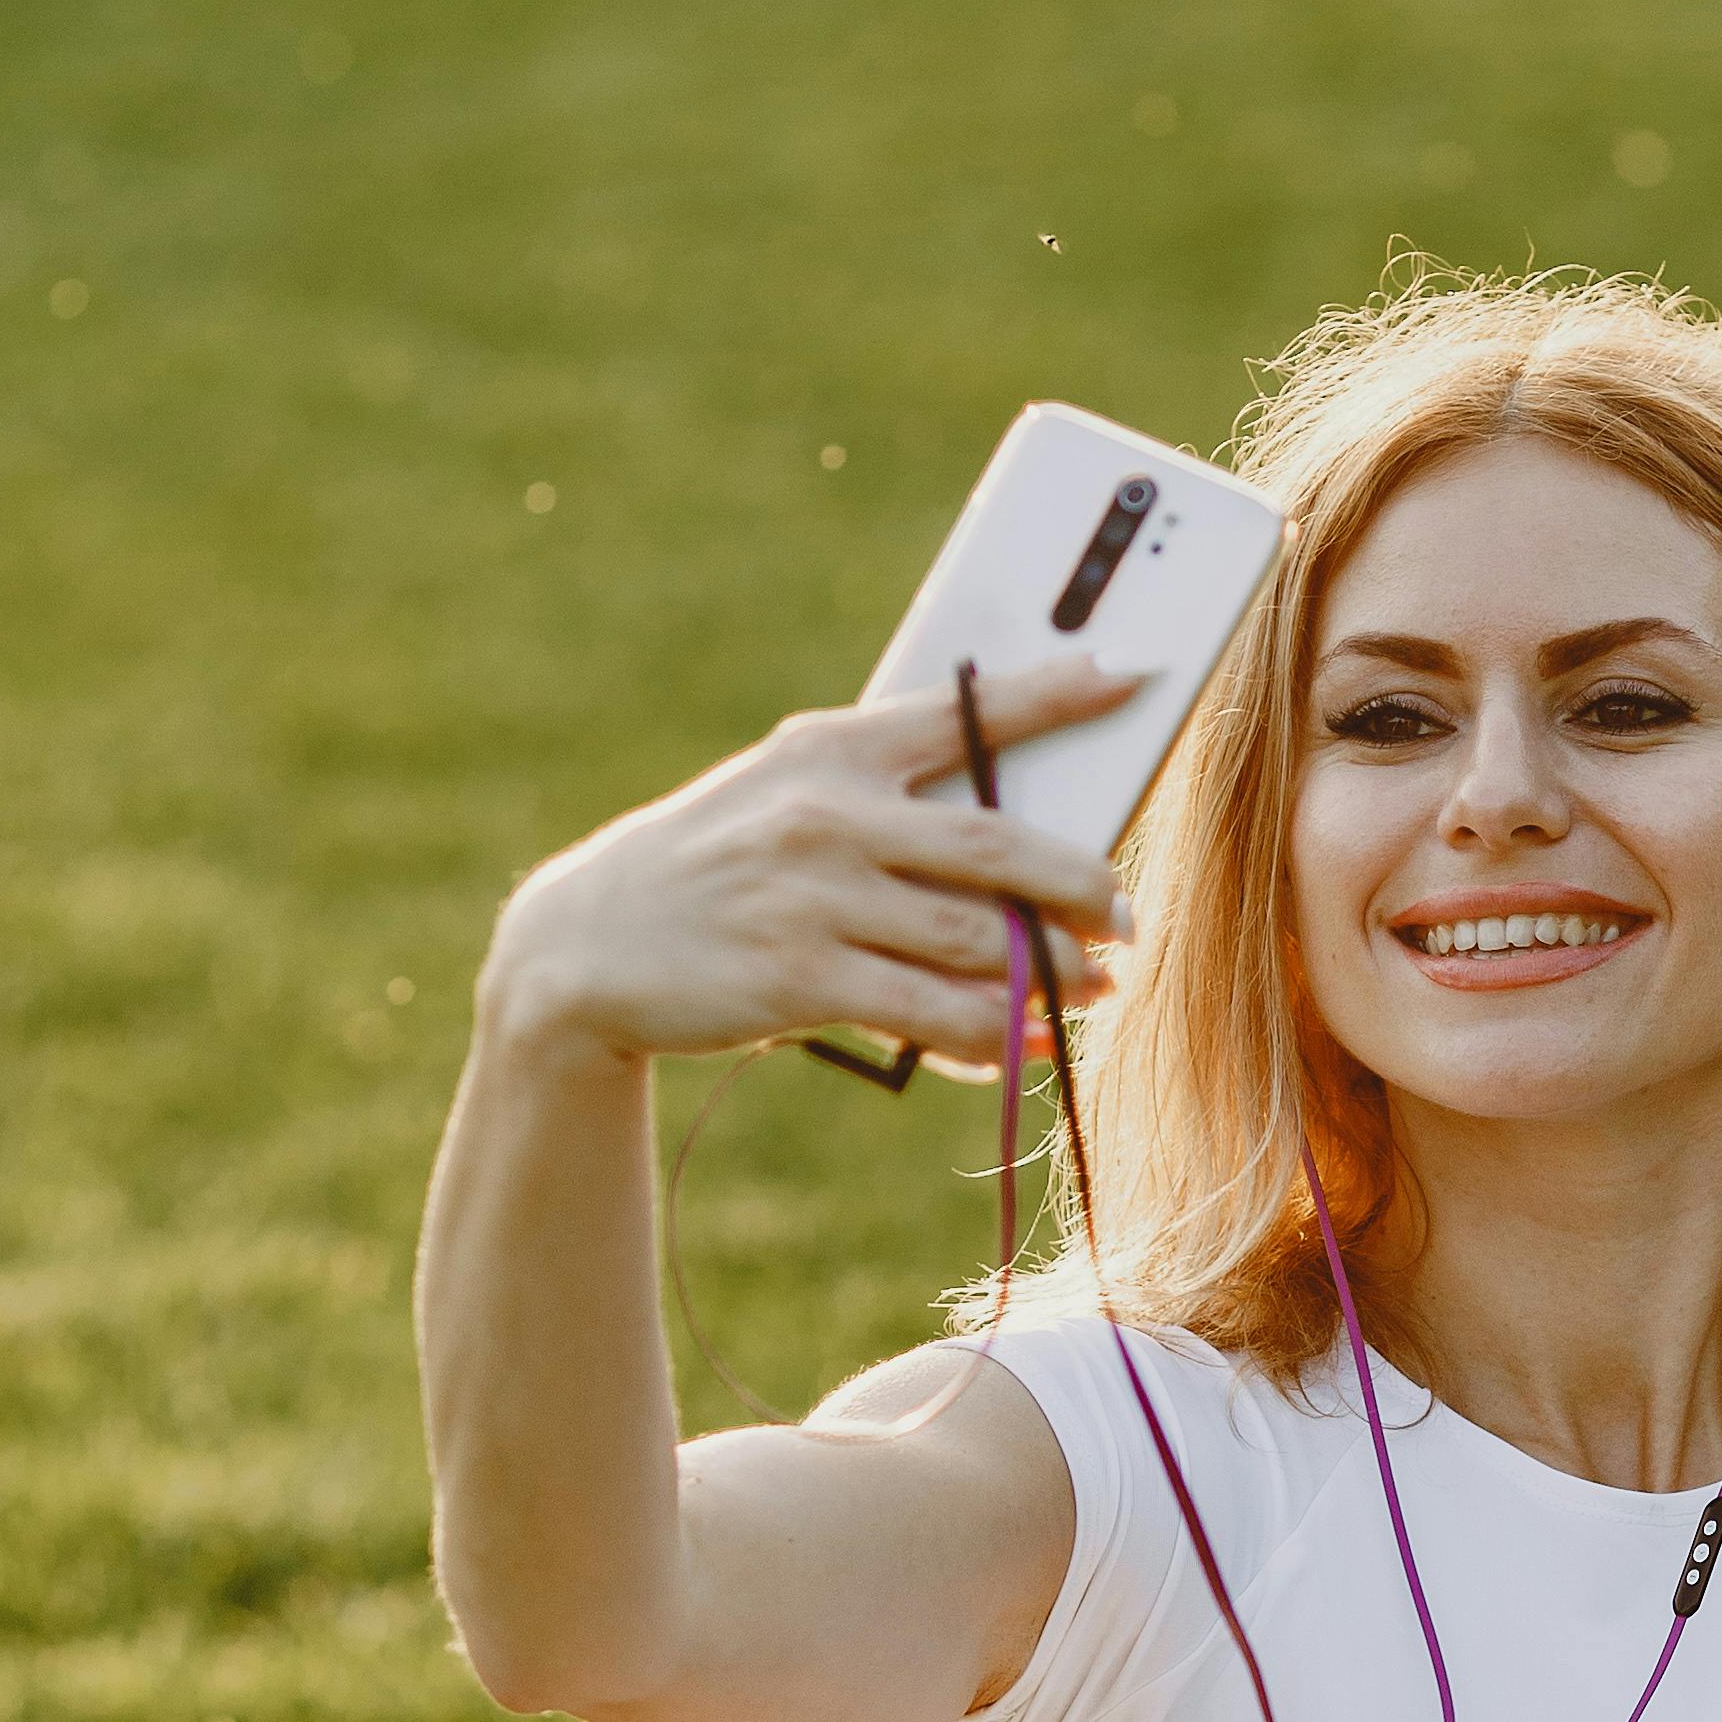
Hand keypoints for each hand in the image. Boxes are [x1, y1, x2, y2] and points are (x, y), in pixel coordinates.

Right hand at [479, 653, 1144, 1076]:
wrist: (588, 943)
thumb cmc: (719, 865)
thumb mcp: (785, 796)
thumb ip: (886, 802)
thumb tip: (1022, 843)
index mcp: (832, 747)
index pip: (966, 711)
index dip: (1057, 692)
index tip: (1133, 676)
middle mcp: (828, 812)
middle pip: (1001, 844)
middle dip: (1083, 886)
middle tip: (1125, 918)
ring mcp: (814, 897)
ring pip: (979, 941)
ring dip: (1053, 974)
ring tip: (1092, 988)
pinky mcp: (800, 978)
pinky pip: (931, 1013)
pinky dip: (991, 1035)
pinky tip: (1023, 1045)